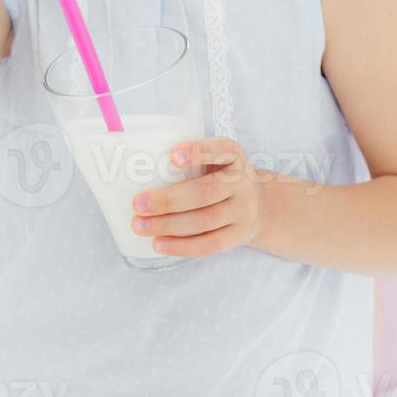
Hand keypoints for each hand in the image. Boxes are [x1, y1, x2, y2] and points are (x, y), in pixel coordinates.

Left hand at [129, 137, 267, 258]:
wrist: (260, 206)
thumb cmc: (221, 176)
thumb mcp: (215, 159)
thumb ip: (189, 159)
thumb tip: (136, 167)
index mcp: (233, 156)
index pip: (220, 150)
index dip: (198, 152)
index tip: (171, 156)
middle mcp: (242, 183)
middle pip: (205, 193)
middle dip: (168, 200)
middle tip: (137, 203)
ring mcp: (243, 212)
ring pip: (205, 220)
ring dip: (169, 225)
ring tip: (140, 225)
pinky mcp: (238, 236)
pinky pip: (210, 244)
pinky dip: (182, 246)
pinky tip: (159, 244)